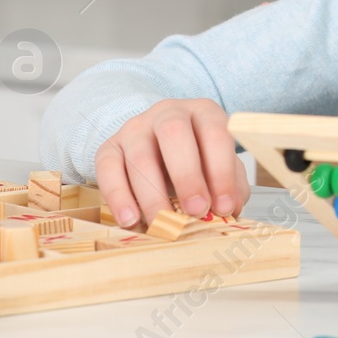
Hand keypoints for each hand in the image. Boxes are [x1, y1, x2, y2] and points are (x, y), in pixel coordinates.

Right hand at [93, 98, 248, 227]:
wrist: (158, 146)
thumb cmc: (198, 159)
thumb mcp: (219, 165)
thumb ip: (230, 185)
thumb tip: (227, 211)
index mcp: (203, 112)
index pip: (215, 133)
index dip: (221, 172)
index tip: (224, 207)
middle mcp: (168, 113)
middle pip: (174, 134)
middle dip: (187, 176)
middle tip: (196, 211)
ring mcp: (135, 128)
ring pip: (140, 157)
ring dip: (153, 195)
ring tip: (163, 224)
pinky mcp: (109, 147)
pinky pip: (108, 169)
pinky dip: (118, 197)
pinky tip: (131, 220)